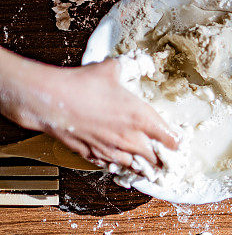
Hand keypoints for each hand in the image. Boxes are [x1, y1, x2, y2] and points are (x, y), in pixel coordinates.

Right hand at [2, 59, 177, 167]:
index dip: (176, 142)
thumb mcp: (111, 69)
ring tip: (151, 172)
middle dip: (163, 161)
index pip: (169, 138)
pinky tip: (122, 168)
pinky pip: (112, 167)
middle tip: (168, 163)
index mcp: (141, 117)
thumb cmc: (81, 84)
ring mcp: (111, 149)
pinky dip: (120, 168)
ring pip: (135, 166)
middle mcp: (130, 137)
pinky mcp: (93, 155)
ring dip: (144, 169)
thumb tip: (139, 62)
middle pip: (155, 157)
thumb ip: (130, 66)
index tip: (178, 144)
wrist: (50, 100)